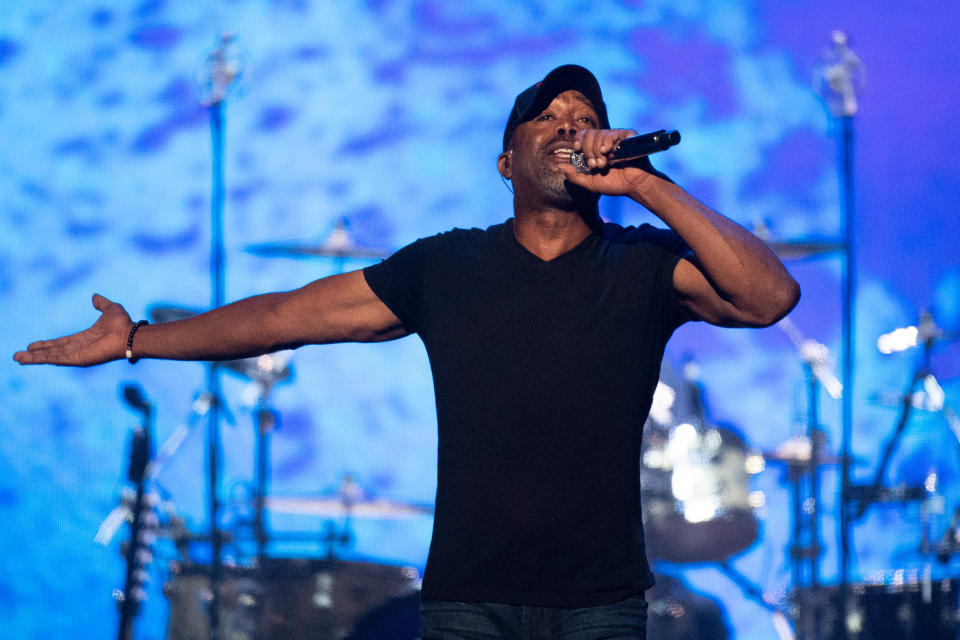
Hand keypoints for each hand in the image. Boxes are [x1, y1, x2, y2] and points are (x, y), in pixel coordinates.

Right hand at [14, 294, 132, 365]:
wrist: (130, 334)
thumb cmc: (123, 324)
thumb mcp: (110, 309)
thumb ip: (101, 304)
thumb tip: (95, 297)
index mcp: (84, 338)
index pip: (60, 342)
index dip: (46, 344)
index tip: (32, 345)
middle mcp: (79, 348)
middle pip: (52, 351)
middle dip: (35, 354)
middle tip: (18, 356)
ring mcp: (78, 354)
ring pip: (50, 356)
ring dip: (34, 358)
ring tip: (17, 358)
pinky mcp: (78, 359)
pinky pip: (57, 358)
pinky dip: (43, 358)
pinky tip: (30, 359)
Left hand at [559, 128, 656, 196]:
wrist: (633, 185)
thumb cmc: (614, 183)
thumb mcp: (590, 183)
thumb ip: (575, 176)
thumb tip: (559, 167)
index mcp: (595, 148)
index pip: (583, 135)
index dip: (578, 139)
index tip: (576, 148)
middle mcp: (605, 141)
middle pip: (590, 134)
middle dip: (589, 151)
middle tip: (595, 165)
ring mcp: (616, 137)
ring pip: (600, 134)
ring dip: (598, 150)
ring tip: (604, 164)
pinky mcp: (628, 136)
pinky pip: (614, 133)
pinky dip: (608, 142)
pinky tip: (608, 151)